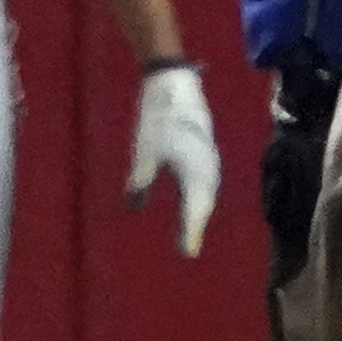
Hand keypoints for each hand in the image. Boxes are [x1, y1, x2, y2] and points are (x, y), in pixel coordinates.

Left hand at [127, 64, 220, 256]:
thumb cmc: (158, 119)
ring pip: (206, 193)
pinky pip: (205, 182)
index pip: (194, 211)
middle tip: (187, 247)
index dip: (190, 233)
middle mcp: (207, 170)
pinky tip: (193, 199)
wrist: (176, 86)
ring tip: (190, 229)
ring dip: (199, 211)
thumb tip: (133, 207)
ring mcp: (208, 161)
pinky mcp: (205, 153)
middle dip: (195, 226)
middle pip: (203, 205)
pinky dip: (200, 196)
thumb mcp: (145, 153)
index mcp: (194, 173)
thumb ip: (141, 182)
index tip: (187, 254)